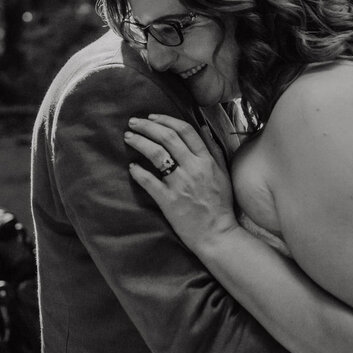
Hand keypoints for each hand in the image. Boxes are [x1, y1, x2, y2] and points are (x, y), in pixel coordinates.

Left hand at [125, 113, 237, 249]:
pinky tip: (132, 167)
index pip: (185, 131)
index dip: (165, 120)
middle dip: (147, 126)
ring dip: (139, 142)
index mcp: (207, 160)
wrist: (217, 234)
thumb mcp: (223, 173)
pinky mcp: (169, 201)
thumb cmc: (220, 205)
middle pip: (167, 138)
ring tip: (128, 138)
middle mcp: (194, 168)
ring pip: (156, 154)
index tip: (151, 117)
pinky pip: (149, 181)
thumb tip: (203, 128)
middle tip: (133, 122)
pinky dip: (138, 172)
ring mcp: (180, 184)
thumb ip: (213, 150)